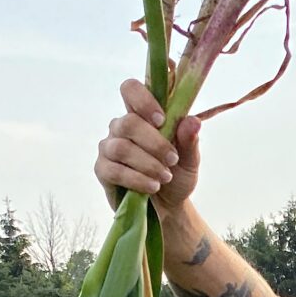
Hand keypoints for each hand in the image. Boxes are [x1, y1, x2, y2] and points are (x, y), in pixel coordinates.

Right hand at [94, 80, 201, 213]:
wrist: (168, 206)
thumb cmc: (176, 175)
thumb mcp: (189, 159)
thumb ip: (189, 141)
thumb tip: (192, 121)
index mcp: (142, 115)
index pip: (131, 89)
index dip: (143, 100)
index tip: (161, 120)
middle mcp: (121, 127)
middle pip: (128, 122)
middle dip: (154, 143)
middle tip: (172, 160)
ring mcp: (109, 147)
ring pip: (121, 147)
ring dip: (148, 164)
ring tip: (165, 177)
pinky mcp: (103, 169)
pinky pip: (114, 170)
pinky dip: (137, 179)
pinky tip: (152, 186)